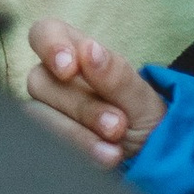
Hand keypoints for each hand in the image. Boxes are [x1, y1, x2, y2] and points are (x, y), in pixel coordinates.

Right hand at [27, 19, 167, 166]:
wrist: (152, 161)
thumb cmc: (143, 118)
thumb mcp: (142, 98)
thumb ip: (116, 74)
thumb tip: (89, 50)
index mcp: (75, 54)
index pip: (45, 33)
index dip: (49, 46)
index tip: (68, 69)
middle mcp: (54, 80)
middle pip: (42, 81)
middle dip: (82, 107)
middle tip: (117, 125)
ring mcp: (48, 111)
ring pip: (41, 116)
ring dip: (79, 135)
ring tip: (114, 152)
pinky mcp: (48, 141)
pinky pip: (46, 144)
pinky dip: (77, 152)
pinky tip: (102, 158)